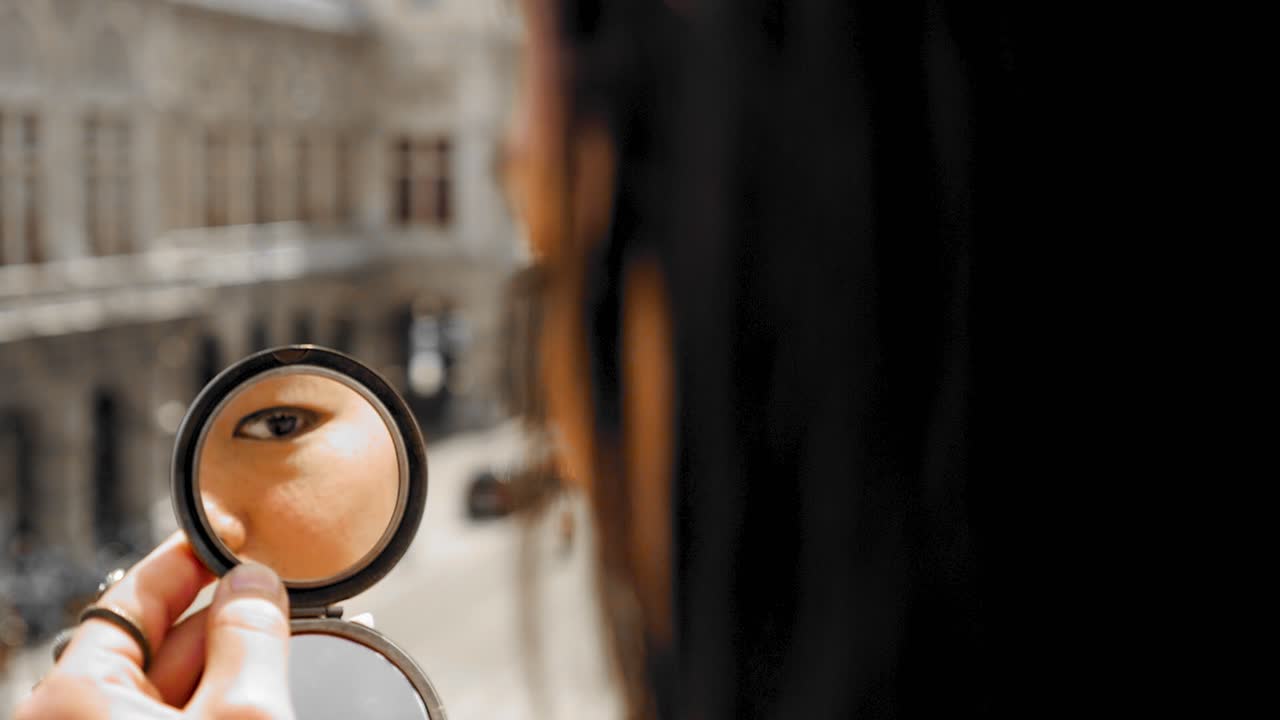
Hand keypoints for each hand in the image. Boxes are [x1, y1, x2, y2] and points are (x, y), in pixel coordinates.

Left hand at [15, 533, 294, 718]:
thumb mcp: (244, 716)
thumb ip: (251, 639)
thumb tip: (254, 583)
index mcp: (77, 696)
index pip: (137, 594)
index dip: (193, 557)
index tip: (236, 533)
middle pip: (162, 640)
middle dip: (224, 621)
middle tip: (282, 606)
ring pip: (174, 687)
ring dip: (227, 671)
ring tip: (278, 672)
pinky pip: (178, 718)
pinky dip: (218, 706)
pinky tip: (259, 705)